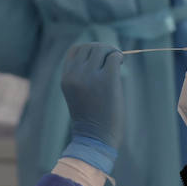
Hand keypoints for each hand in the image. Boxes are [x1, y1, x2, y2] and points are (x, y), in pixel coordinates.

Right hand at [60, 42, 124, 172]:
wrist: (95, 138)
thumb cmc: (90, 119)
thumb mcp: (77, 94)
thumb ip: (82, 75)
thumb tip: (103, 54)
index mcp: (66, 78)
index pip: (74, 50)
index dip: (88, 50)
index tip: (98, 58)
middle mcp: (76, 75)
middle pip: (89, 47)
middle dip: (102, 49)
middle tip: (111, 59)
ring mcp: (91, 77)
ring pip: (101, 49)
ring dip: (111, 52)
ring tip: (117, 62)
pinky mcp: (107, 80)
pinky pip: (114, 57)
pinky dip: (118, 57)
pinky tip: (120, 64)